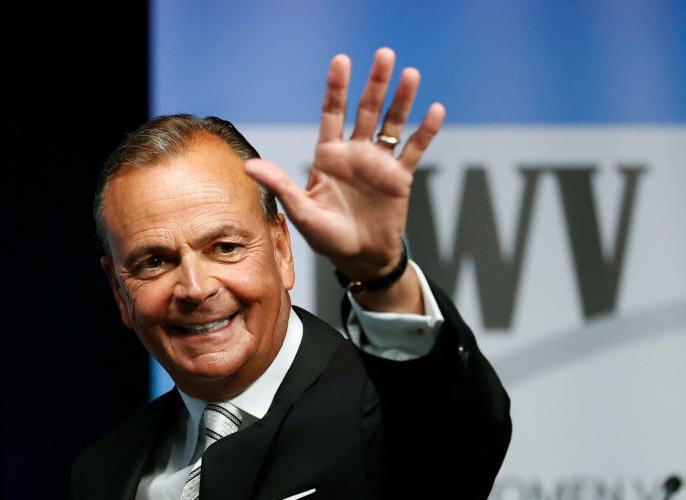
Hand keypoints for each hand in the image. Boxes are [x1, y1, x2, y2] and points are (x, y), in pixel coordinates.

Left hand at [244, 47, 444, 282]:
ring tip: (410, 74)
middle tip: (384, 55)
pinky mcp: (399, 177)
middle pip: (366, 110)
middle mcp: (354, 153)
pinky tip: (435, 110)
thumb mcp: (301, 212)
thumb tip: (250, 166)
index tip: (341, 61)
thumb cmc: (327, 237)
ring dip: (402, 100)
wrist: (360, 258)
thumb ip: (280, 185)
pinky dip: (425, 131)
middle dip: (375, 83)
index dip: (337, 88)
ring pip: (392, 124)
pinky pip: (414, 149)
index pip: (332, 114)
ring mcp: (379, 163)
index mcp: (328, 156)